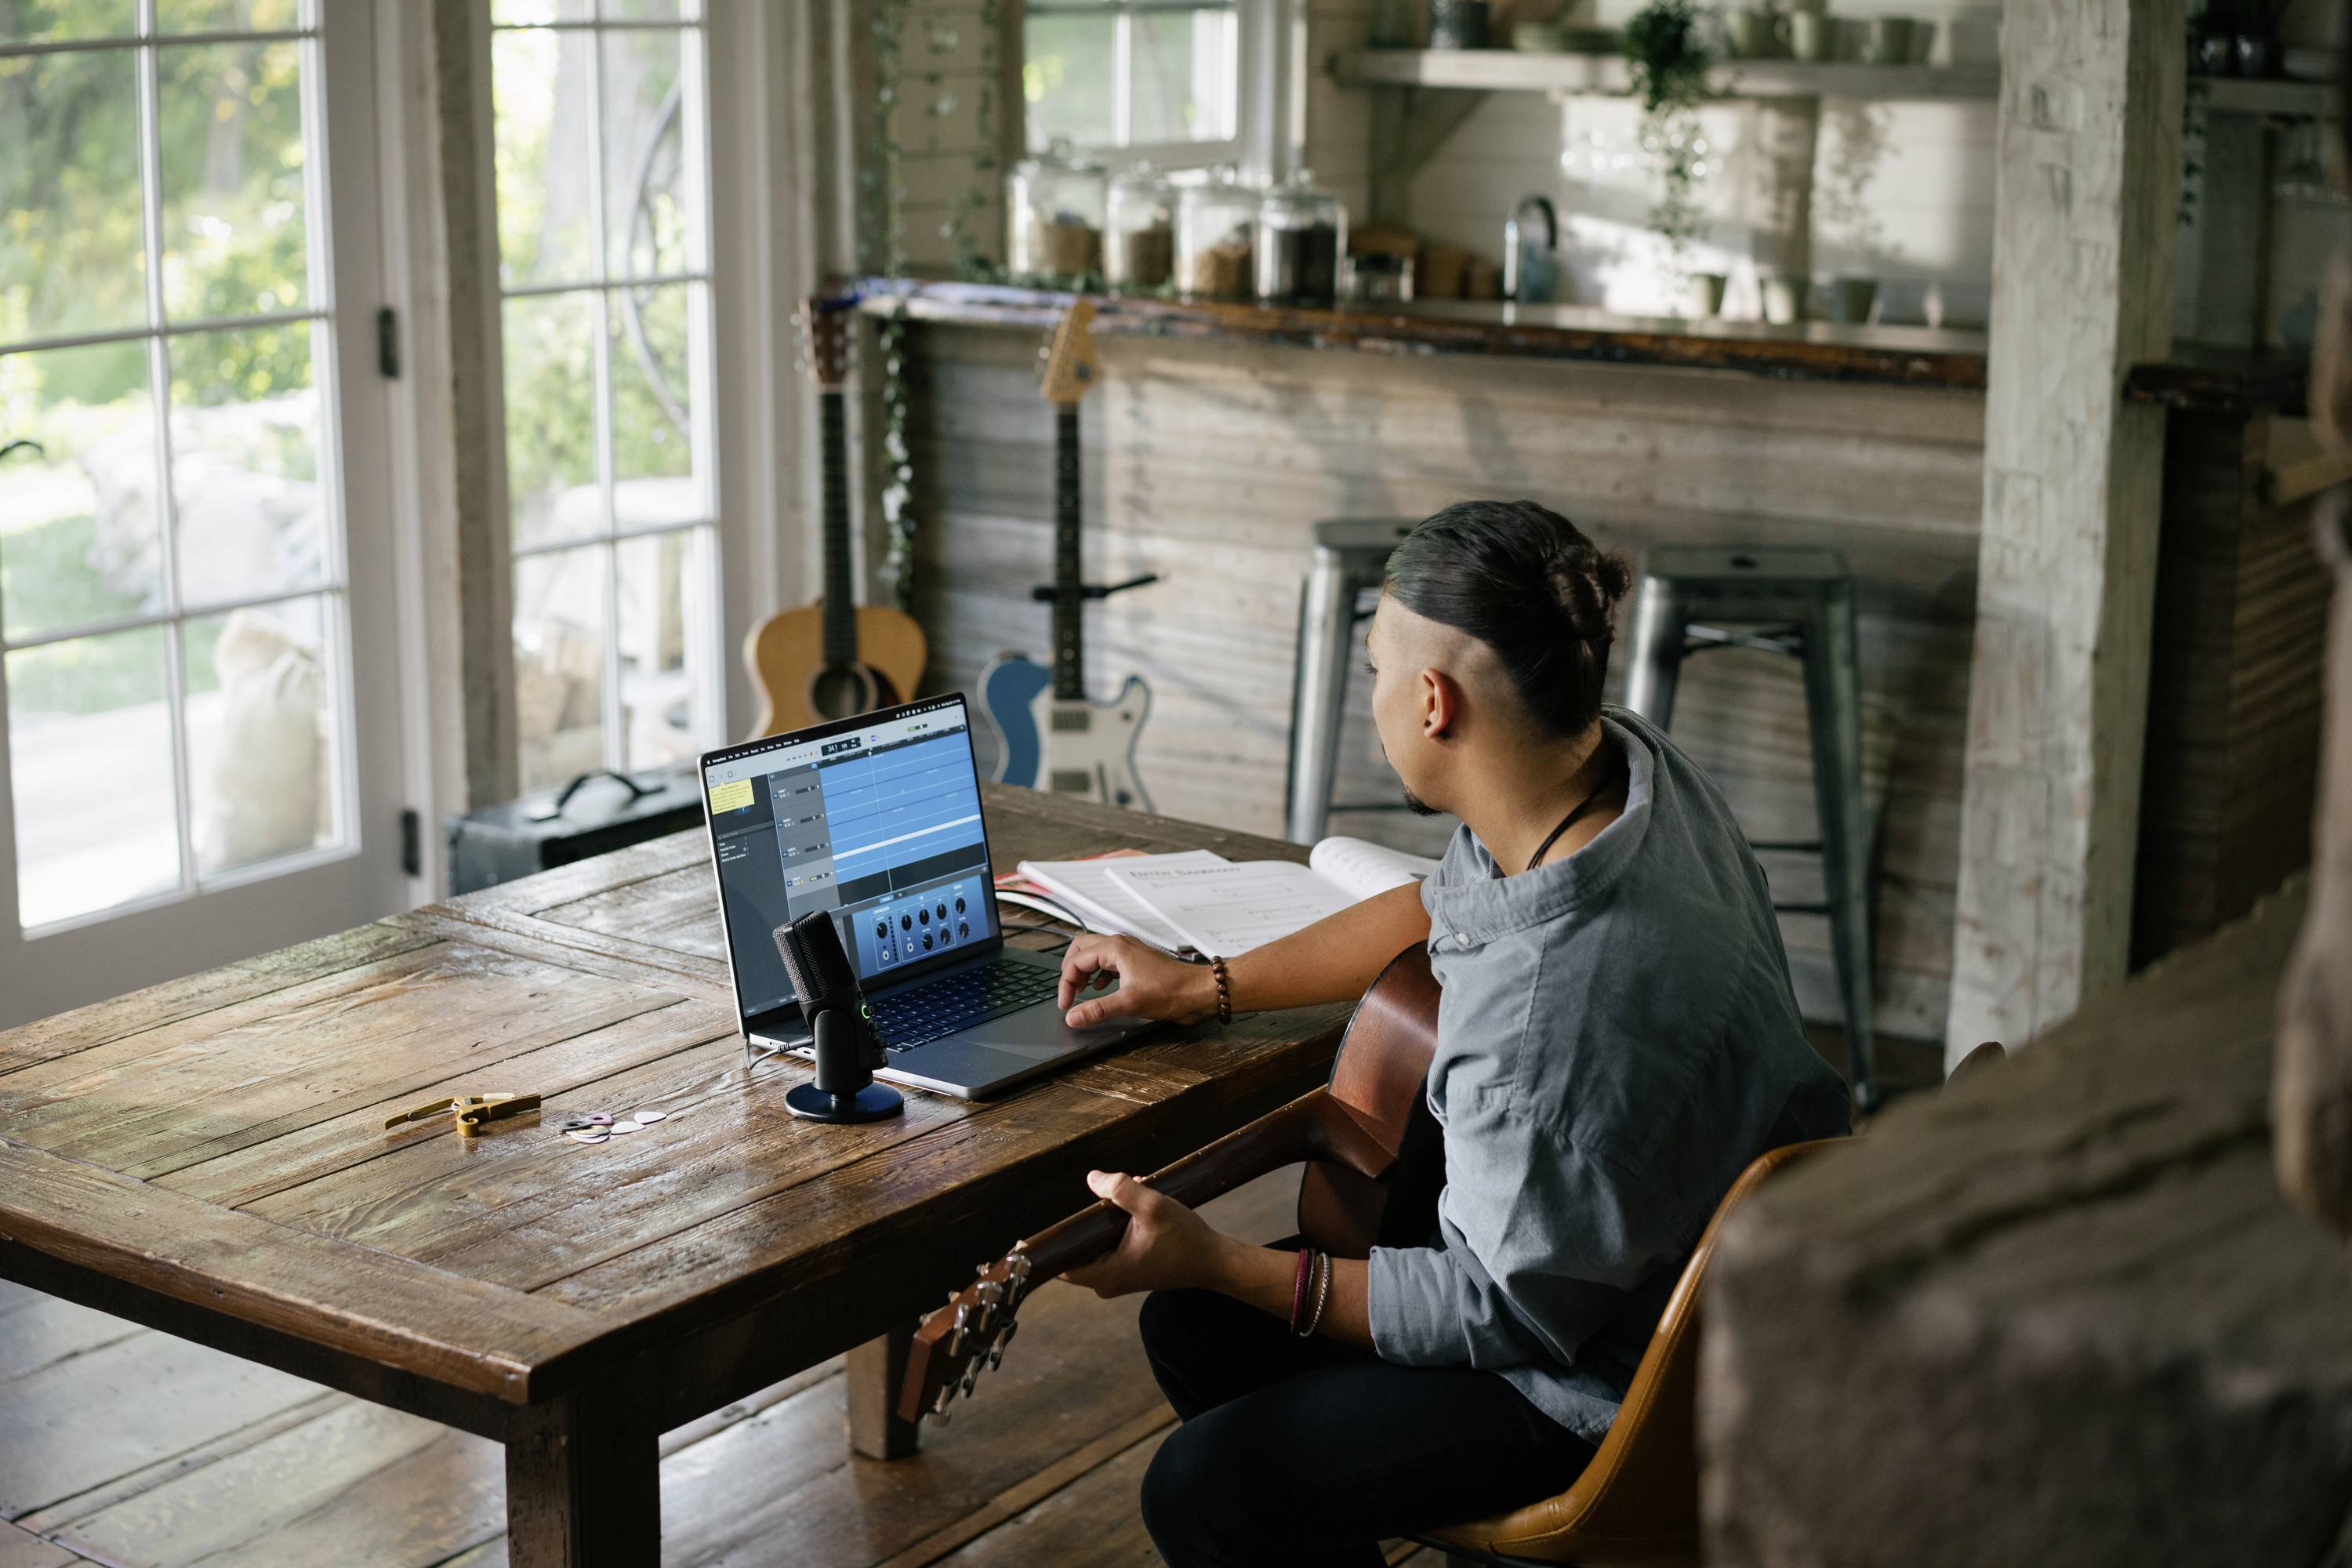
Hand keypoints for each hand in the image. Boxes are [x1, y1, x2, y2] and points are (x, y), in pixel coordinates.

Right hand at [1058, 934, 1216, 1026]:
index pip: (1076, 961)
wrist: (1199, 991)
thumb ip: (1098, 1010)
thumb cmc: (1172, 991)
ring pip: (1095, 955)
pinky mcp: (1136, 962)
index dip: (1065, 983)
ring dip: (1083, 971)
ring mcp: (1129, 952)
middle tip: (1068, 992)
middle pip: (1081, 949)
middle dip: (1070, 970)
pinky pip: (1109, 962)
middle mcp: (1120, 945)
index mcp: (1115, 948)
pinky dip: (1099, 974)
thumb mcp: (1129, 1003)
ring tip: (1080, 992)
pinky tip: (1101, 989)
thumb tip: (1074, 1017)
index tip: (1066, 1005)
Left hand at [1060, 1170, 1237, 1298]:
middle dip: (1089, 1220)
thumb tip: (1092, 1178)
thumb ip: (1121, 1190)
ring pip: (1093, 1245)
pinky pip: (1107, 1246)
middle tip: (1109, 1200)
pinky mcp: (1126, 1270)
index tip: (1048, 1221)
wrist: (1213, 1261)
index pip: (1060, 1264)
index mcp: (1106, 1275)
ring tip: (1132, 1201)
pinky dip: (1116, 1227)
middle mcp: (1106, 1283)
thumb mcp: (1153, 1207)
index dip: (1051, 1243)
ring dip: (1106, 1220)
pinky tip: (1137, 1209)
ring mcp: (1116, 1278)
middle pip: (1076, 1250)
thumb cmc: (1186, 1239)